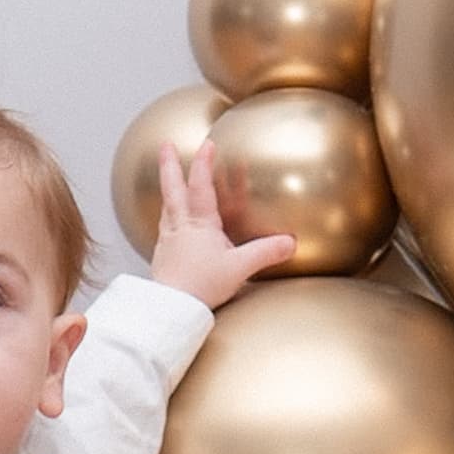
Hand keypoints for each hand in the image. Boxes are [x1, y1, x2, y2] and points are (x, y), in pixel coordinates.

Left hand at [148, 140, 295, 308]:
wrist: (172, 308)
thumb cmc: (201, 286)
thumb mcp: (239, 268)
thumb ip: (265, 252)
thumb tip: (290, 243)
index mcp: (199, 224)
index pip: (201, 186)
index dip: (204, 164)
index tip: (207, 144)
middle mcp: (180, 227)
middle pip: (172, 189)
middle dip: (170, 166)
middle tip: (165, 146)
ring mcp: (168, 242)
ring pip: (166, 208)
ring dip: (168, 190)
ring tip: (168, 181)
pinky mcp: (162, 258)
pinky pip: (164, 229)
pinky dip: (167, 218)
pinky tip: (171, 224)